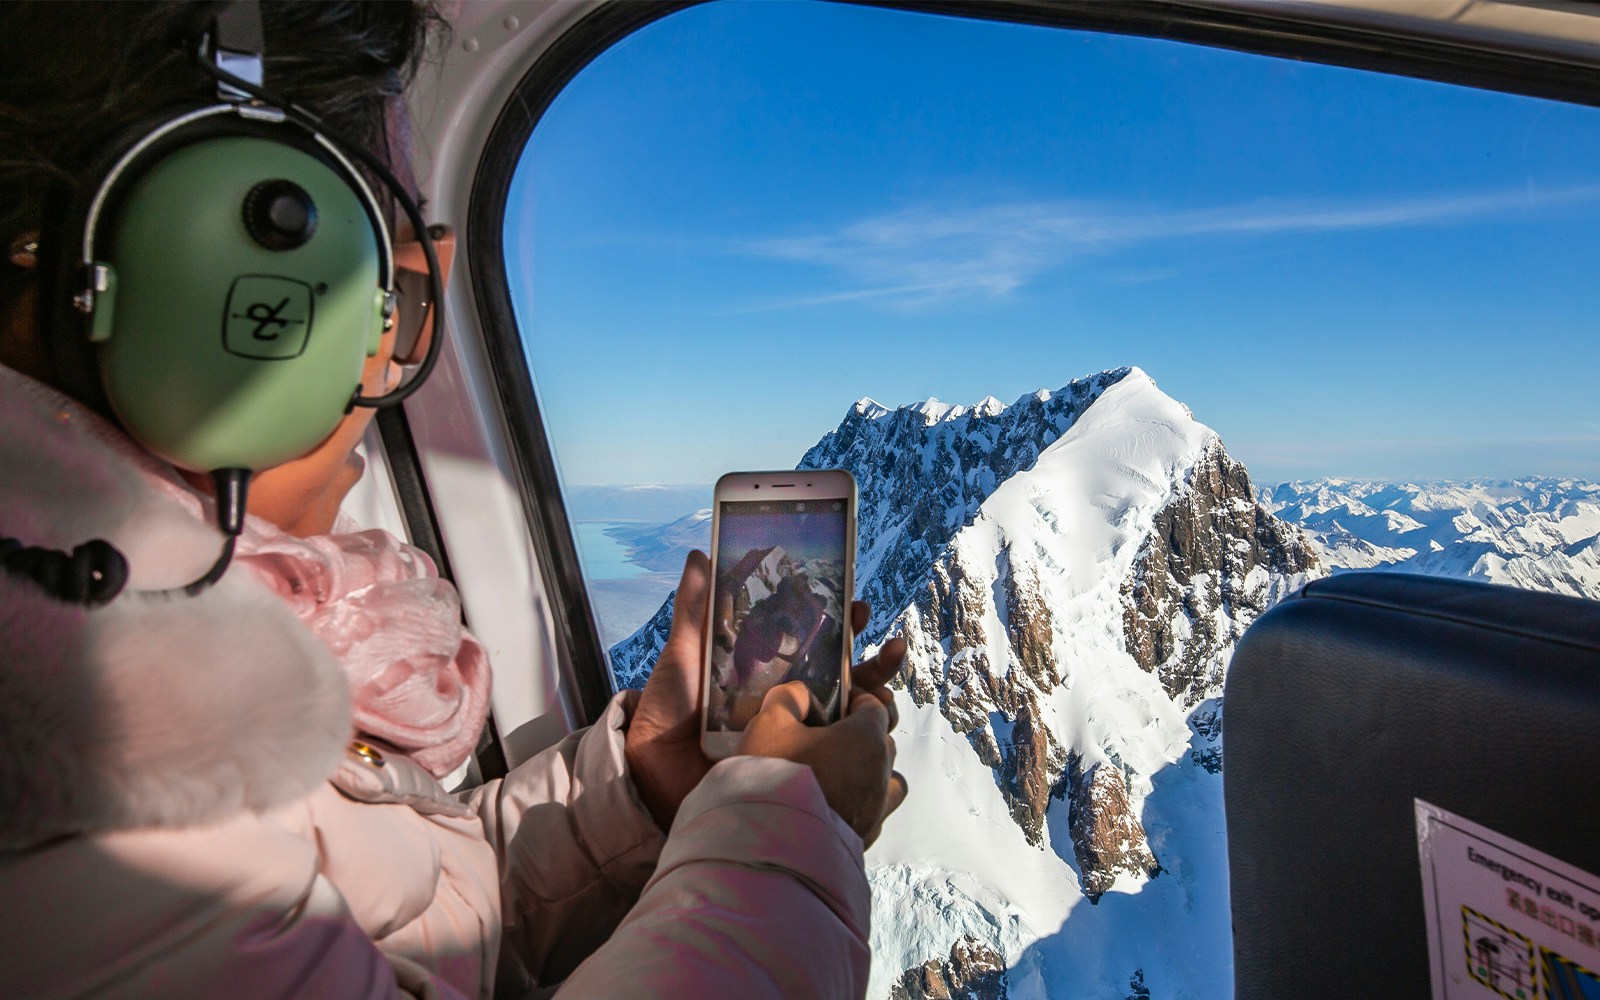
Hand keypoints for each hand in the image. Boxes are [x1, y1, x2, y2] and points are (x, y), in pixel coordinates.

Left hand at [625, 551, 909, 837]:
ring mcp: (796, 738)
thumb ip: (695, 608)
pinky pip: (841, 762)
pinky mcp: (794, 770)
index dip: (844, 622)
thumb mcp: (683, 655)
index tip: (858, 605)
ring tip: (882, 697)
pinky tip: (874, 743)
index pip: (819, 642)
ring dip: (879, 704)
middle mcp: (790, 702)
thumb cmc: (667, 713)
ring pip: (855, 719)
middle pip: (850, 679)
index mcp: (769, 669)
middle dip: (879, 663)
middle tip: (893, 649)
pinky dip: (864, 752)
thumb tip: (701, 553)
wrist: (651, 774)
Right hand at [738, 680, 907, 847]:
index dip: (854, 700)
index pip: (874, 707)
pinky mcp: (866, 840)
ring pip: (888, 781)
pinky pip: (874, 813)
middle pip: (883, 742)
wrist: (770, 848)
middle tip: (826, 738)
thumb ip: (788, 698)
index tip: (831, 706)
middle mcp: (881, 774)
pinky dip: (861, 804)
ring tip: (837, 775)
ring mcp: (877, 810)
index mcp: (866, 738)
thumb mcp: (769, 724)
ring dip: (870, 772)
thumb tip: (800, 695)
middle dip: (861, 734)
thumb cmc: (772, 777)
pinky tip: (831, 806)